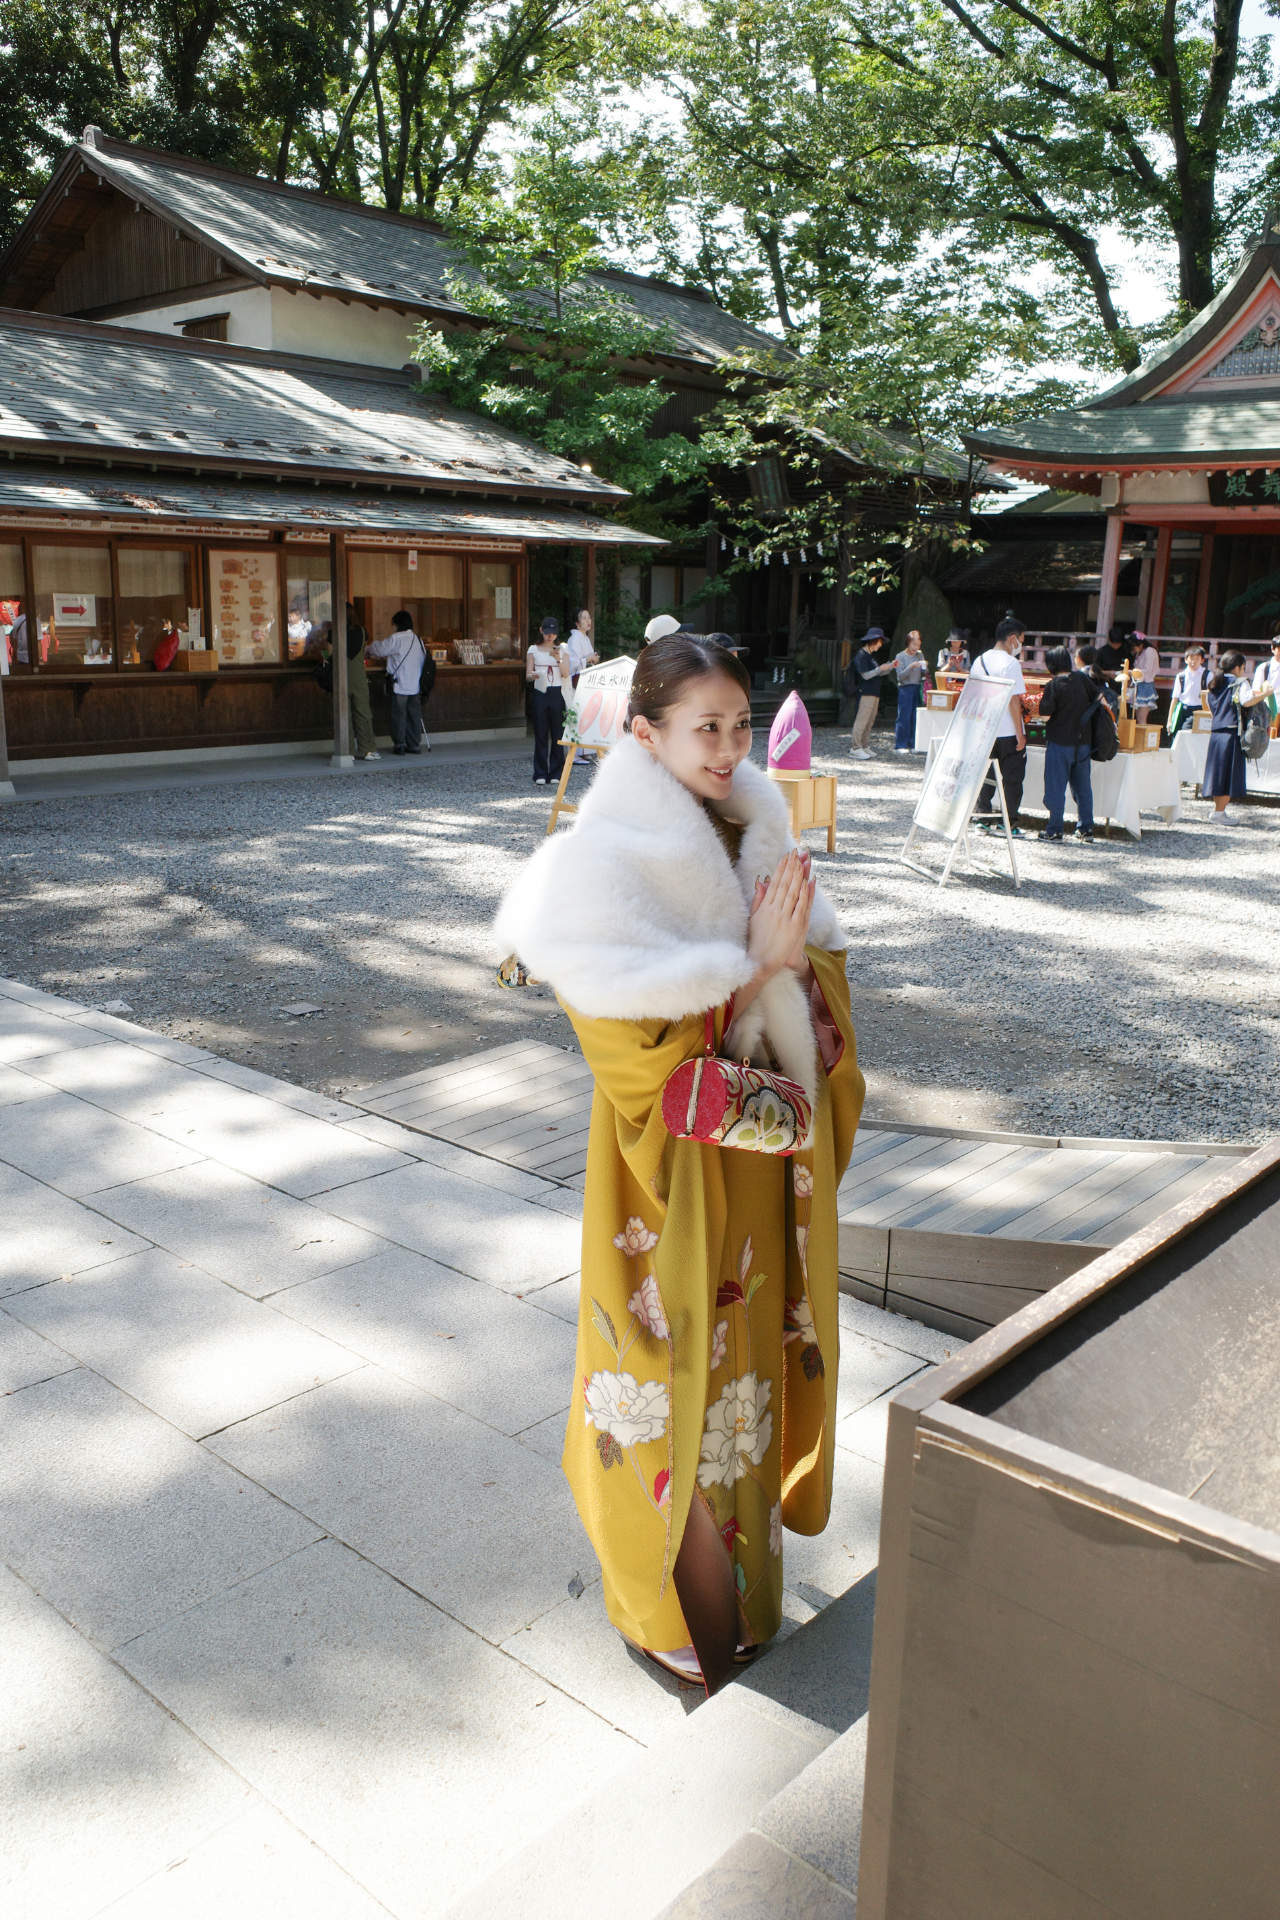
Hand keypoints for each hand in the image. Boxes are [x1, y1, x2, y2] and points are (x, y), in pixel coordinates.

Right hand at [747, 850, 813, 980]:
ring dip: (798, 875)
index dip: (781, 868)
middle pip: (784, 884)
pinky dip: (804, 893)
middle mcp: (774, 910)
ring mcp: (784, 918)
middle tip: (796, 852)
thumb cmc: (756, 942)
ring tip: (802, 861)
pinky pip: (800, 907)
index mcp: (765, 907)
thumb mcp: (754, 918)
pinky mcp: (793, 927)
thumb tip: (761, 881)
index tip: (786, 856)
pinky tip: (807, 881)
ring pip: (792, 892)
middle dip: (791, 867)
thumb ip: (758, 899)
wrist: (759, 962)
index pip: (775, 883)